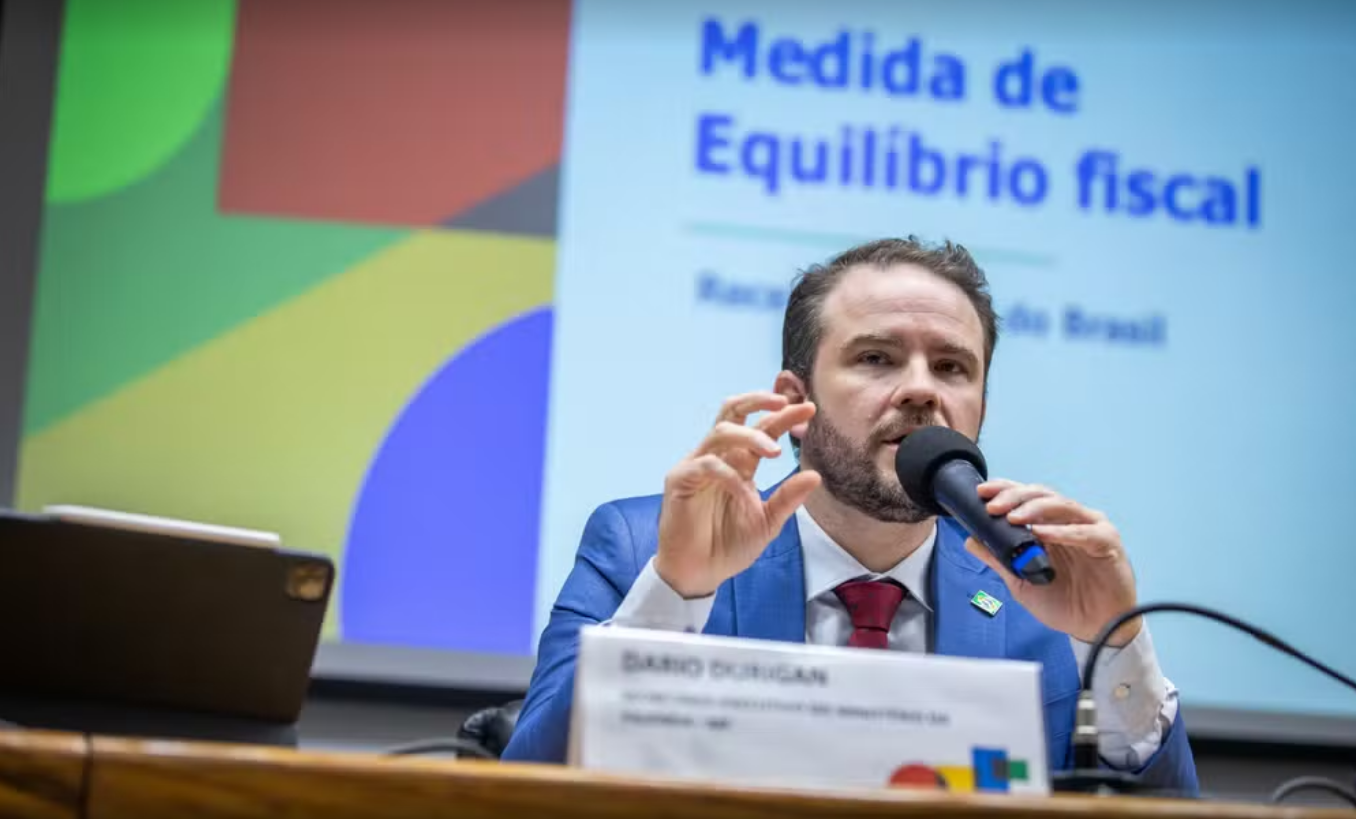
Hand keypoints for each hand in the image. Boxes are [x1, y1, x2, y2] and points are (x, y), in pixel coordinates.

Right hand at [655, 392, 821, 597]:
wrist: (699, 573)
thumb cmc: (729, 545)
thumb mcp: (767, 522)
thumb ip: (787, 498)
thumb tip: (815, 475)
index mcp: (740, 463)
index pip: (761, 428)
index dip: (783, 415)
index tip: (810, 409)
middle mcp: (719, 457)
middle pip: (732, 411)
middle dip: (758, 400)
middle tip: (785, 404)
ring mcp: (697, 466)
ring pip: (720, 432)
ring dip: (749, 436)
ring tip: (774, 451)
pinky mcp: (680, 480)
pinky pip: (706, 465)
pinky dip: (728, 476)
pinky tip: (744, 493)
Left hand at [964, 480, 1141, 646]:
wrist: (1094, 629)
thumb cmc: (1064, 603)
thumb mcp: (1021, 581)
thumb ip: (998, 559)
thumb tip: (971, 540)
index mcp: (1050, 524)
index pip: (1026, 497)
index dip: (1004, 489)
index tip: (981, 492)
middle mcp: (1070, 521)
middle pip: (1041, 495)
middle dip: (1014, 497)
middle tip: (992, 506)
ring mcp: (1091, 528)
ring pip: (1062, 506)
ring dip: (1035, 509)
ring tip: (1013, 517)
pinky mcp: (1108, 543)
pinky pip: (1084, 533)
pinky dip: (1062, 532)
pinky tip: (1042, 534)